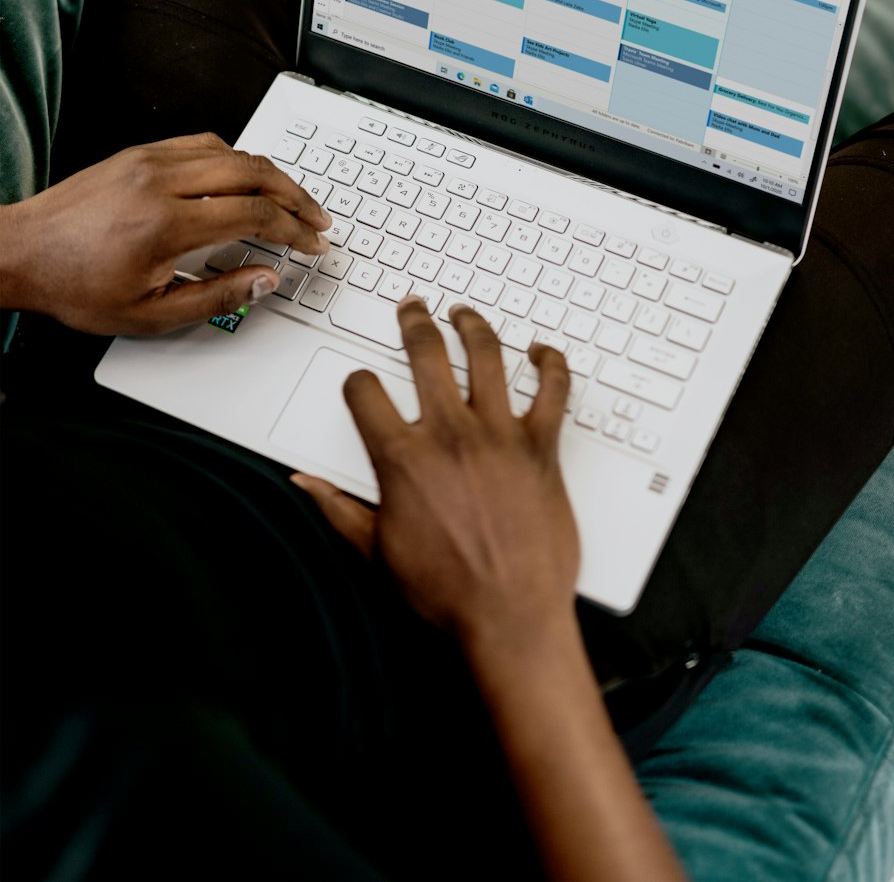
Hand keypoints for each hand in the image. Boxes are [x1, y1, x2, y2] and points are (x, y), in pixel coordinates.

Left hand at [0, 132, 330, 333]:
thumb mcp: (150, 314)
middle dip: (297, 196)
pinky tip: (245, 177)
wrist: (21, 252)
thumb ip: (217, 296)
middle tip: (316, 217)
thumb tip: (265, 279)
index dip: (295, 230)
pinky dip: (235, 157)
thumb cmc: (74, 284)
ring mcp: (150, 160)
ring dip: (271, 173)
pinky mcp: (140, 152)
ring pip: (232, 151)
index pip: (256, 214)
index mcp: (168, 224)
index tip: (312, 243)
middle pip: (255, 172)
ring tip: (290, 197)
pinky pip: (202, 142)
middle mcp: (162, 181)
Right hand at [293, 299, 579, 654]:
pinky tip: (541, 353)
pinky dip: (549, 364)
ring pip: (486, 355)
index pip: (365, 392)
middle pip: (426, 353)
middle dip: (414, 323)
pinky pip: (553, 390)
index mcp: (403, 459)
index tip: (362, 383)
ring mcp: (499, 436)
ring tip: (465, 315)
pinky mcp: (542, 447)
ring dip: (473, 326)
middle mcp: (450, 435)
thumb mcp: (375, 552)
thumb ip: (337, 508)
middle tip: (413, 310)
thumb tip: (305, 483)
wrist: (510, 618)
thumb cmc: (446, 593)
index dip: (357, 381)